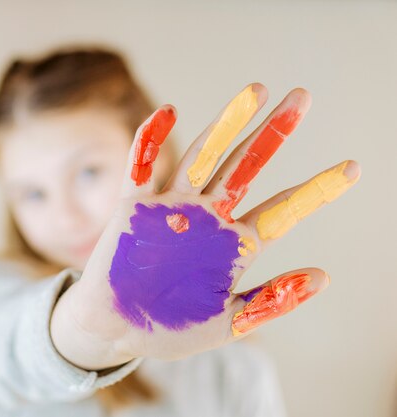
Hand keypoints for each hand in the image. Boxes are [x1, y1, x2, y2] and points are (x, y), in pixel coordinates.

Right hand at [51, 83, 360, 368]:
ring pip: (201, 159)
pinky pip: (141, 168)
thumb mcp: (229, 322)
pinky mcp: (134, 208)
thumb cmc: (172, 328)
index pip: (282, 211)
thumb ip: (272, 300)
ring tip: (255, 92)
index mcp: (233, 244)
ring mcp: (171, 209)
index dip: (316, 190)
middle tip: (302, 97)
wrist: (116, 329)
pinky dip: (150, 140)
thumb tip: (325, 276)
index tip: (352, 168)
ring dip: (225, 126)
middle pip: (244, 168)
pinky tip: (169, 112)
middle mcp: (206, 219)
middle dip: (273, 135)